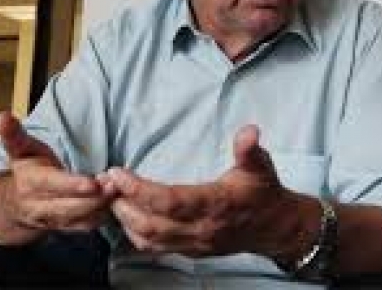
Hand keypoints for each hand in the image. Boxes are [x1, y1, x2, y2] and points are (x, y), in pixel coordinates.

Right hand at [0, 112, 115, 244]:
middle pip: (71, 206)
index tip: (93, 182)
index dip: (73, 185)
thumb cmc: (26, 171)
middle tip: (116, 183)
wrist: (14, 206)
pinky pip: (87, 226)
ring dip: (102, 206)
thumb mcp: (19, 150)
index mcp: (32, 183)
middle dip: (95, 198)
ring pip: (81, 219)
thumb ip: (14, 134)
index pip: (54, 185)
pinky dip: (103, 216)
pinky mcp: (67, 228)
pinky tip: (116, 202)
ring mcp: (55, 220)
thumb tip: (2, 116)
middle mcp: (41, 206)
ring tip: (119, 190)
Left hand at [105, 125, 306, 257]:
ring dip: (124, 219)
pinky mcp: (190, 251)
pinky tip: (126, 216)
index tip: (118, 173)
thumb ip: (249, 149)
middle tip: (105, 182)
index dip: (139, 189)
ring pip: (148, 239)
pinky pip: (155, 248)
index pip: (169, 201)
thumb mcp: (260, 166)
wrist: (276, 228)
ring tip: (111, 196)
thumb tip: (249, 131)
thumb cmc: (263, 193)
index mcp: (215, 204)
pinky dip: (135, 233)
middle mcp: (201, 229)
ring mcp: (194, 243)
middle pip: (150, 224)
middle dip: (122, 204)